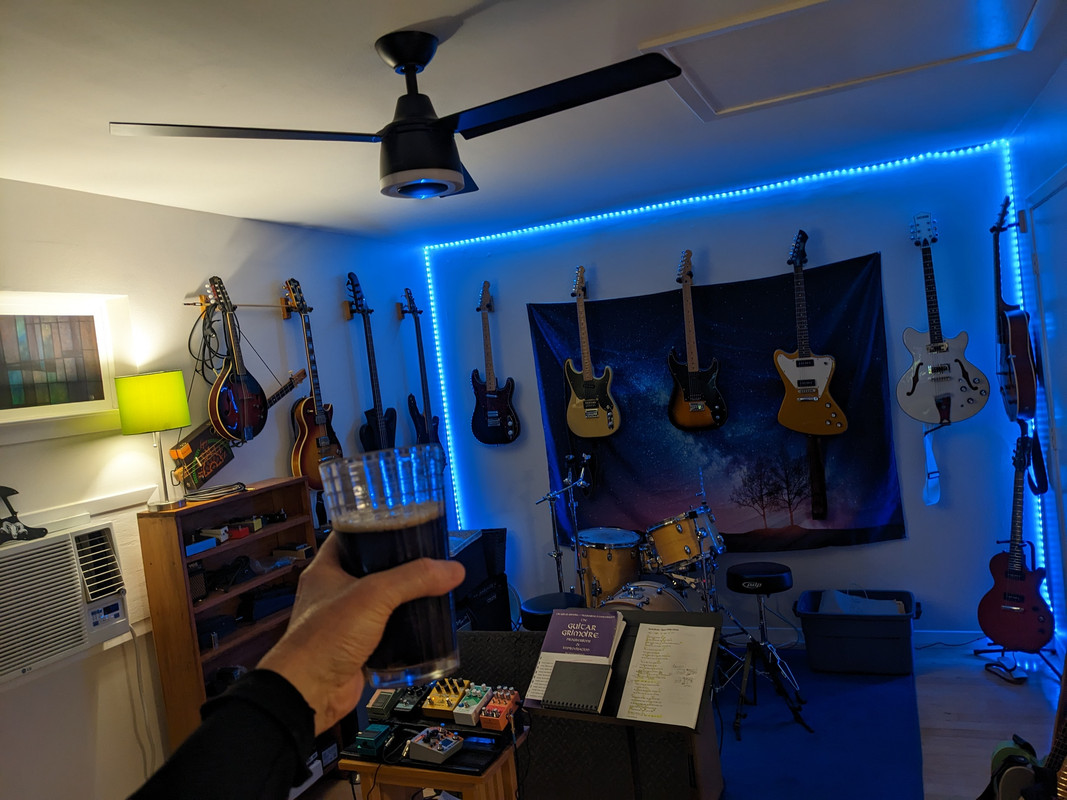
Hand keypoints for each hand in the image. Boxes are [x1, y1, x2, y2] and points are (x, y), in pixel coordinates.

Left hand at [258, 534, 464, 733]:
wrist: (307, 693)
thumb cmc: (320, 641)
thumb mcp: (373, 596)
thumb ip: (414, 579)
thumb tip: (450, 569)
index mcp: (326, 570)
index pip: (351, 536)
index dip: (375, 527)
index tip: (402, 524)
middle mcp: (334, 593)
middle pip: (371, 570)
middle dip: (399, 567)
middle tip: (426, 560)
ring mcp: (345, 622)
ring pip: (381, 603)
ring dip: (403, 600)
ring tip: (430, 590)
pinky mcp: (357, 648)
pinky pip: (385, 634)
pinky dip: (403, 632)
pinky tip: (422, 628)